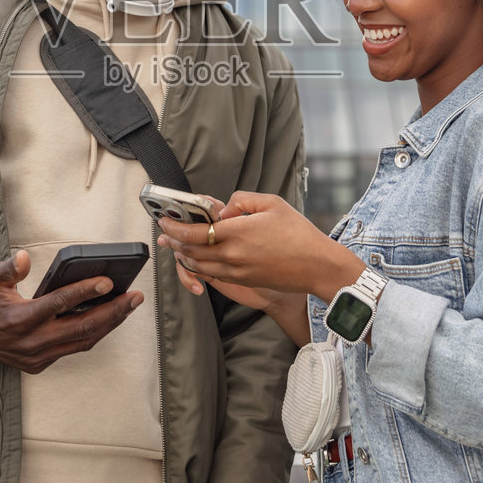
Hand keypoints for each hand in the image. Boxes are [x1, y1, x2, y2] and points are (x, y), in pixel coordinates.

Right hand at [0, 250, 142, 373]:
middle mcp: (30, 342)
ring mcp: (36, 356)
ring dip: (108, 325)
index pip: (59, 304)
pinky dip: (92, 334)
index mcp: (18, 319)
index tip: (108, 281)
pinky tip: (106, 319)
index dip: (85, 291)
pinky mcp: (38, 363)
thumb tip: (25, 258)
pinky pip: (72, 349)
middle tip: (135, 297)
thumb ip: (8, 268)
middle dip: (112, 313)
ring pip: (82, 342)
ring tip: (128, 306)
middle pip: (81, 329)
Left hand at [157, 191, 364, 304]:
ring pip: (199, 266)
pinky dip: (199, 266)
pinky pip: (212, 274)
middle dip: (174, 242)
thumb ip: (242, 200)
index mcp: (236, 233)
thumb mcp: (272, 204)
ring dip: (184, 255)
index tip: (165, 220)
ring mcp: (236, 272)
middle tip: (165, 233)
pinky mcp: (243, 281)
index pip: (194, 232)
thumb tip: (224, 209)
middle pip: (191, 251)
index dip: (174, 227)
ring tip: (176, 246)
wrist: (317, 266)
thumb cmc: (299, 233)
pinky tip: (198, 258)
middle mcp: (231, 255)